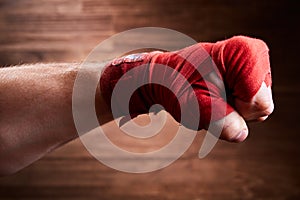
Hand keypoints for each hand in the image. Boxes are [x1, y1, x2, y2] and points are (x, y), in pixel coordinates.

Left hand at [100, 36, 273, 141]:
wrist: (163, 77)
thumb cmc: (175, 85)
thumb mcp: (194, 105)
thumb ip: (219, 120)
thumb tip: (241, 133)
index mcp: (244, 52)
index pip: (259, 101)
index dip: (236, 108)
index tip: (213, 96)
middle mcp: (254, 54)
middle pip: (262, 105)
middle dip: (236, 110)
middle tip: (211, 98)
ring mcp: (252, 66)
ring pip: (257, 107)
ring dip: (233, 109)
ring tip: (212, 96)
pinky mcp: (248, 75)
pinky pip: (251, 104)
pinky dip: (234, 106)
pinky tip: (217, 95)